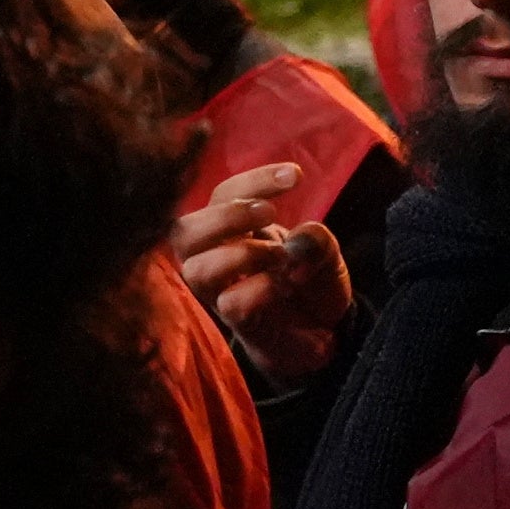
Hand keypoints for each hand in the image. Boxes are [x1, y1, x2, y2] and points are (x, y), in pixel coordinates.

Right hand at [170, 161, 352, 396]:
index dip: (252, 182)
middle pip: (183, 231)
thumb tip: (299, 241)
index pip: (221, 196)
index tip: (296, 175)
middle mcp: (214, 258)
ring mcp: (221, 293)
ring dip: (239, 253)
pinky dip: (259, 288)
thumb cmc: (310, 282)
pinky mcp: (237, 322)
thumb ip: (315, 240)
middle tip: (270, 213)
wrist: (326, 333)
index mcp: (230, 231)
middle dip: (226, 215)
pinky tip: (285, 284)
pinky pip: (229, 303)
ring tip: (278, 254)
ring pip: (195, 269)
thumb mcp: (324, 251)